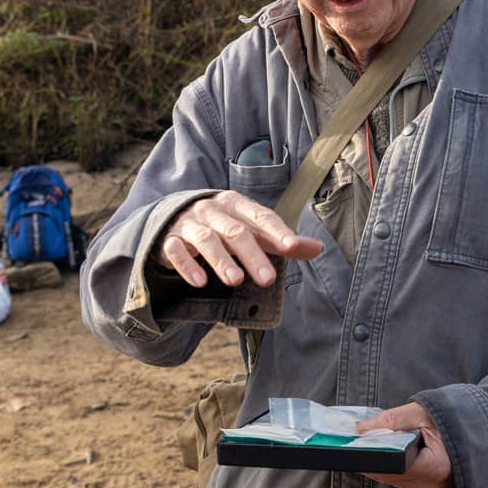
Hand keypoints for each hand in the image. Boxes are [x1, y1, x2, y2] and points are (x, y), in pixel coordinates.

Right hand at [154, 191, 321, 289]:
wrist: (174, 221)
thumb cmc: (223, 227)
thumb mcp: (252, 231)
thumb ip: (281, 241)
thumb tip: (318, 249)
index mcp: (236, 204)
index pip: (260, 216)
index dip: (277, 230)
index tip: (293, 247)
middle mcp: (213, 210)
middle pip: (235, 230)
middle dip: (252, 254)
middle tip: (268, 279)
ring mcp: (189, 224)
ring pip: (206, 239)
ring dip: (221, 260)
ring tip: (236, 281)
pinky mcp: (169, 240)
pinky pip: (176, 251)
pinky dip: (187, 265)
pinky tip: (199, 282)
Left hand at [357, 402, 450, 487]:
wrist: (479, 428)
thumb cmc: (455, 417)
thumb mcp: (423, 412)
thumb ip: (391, 420)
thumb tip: (360, 429)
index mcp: (436, 468)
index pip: (392, 466)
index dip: (371, 454)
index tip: (354, 442)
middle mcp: (433, 486)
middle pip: (389, 475)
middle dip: (371, 457)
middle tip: (355, 440)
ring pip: (392, 479)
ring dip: (379, 462)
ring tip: (369, 442)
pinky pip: (401, 480)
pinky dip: (391, 466)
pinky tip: (385, 451)